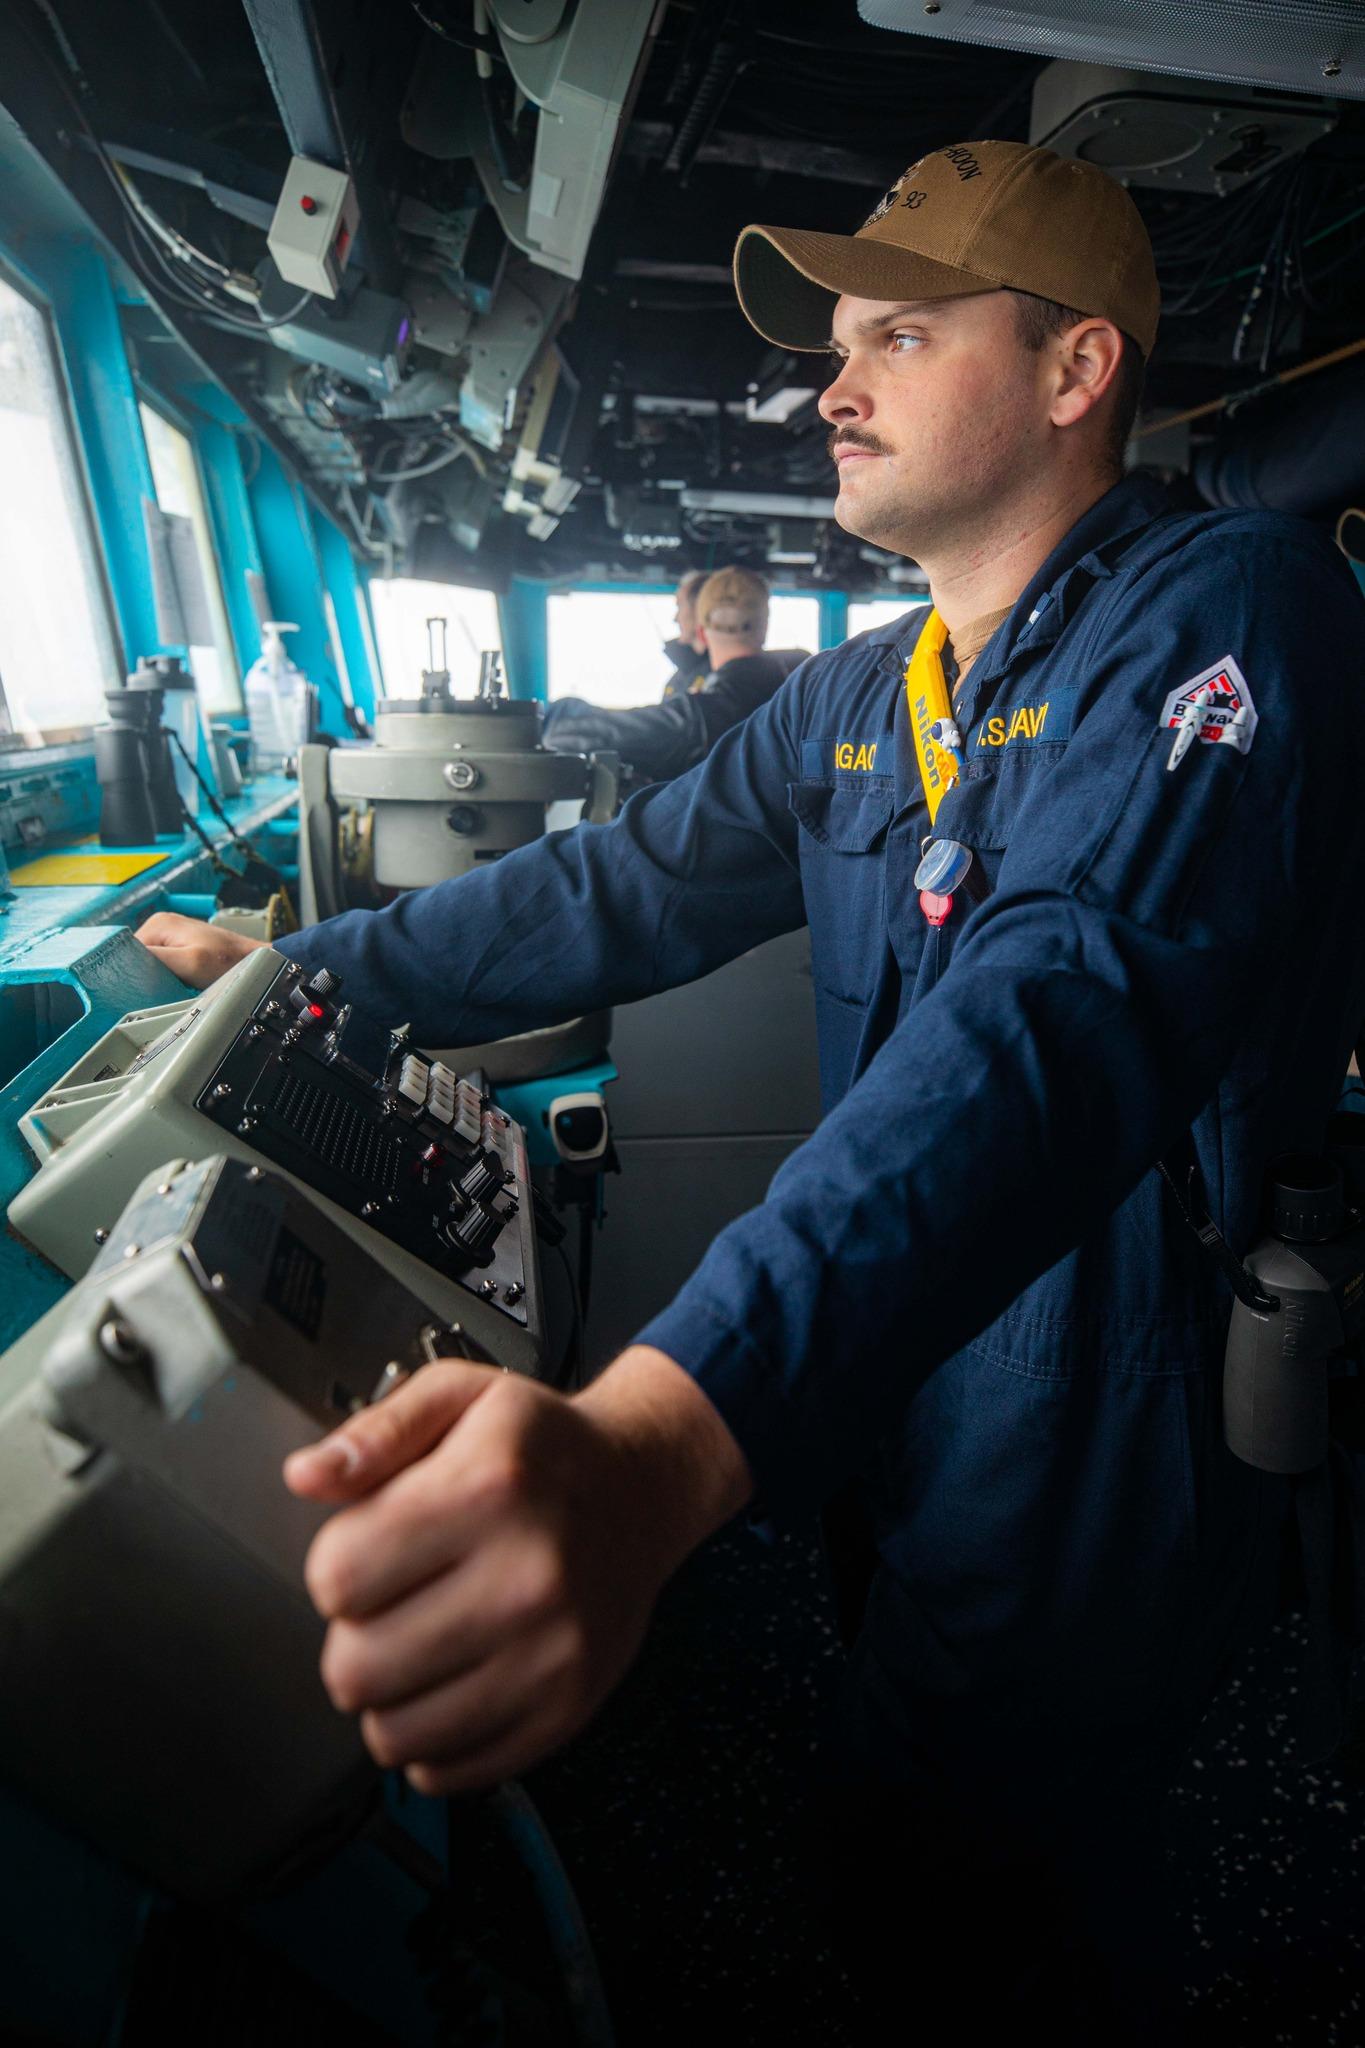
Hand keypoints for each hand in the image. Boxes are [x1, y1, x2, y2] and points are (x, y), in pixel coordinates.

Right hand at [136, 911, 268, 988]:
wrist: (254, 962)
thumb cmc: (228, 962)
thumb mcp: (189, 961)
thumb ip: (156, 958)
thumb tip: (126, 962)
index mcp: (157, 923)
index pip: (127, 951)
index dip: (130, 971)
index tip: (138, 988)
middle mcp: (160, 927)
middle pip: (136, 958)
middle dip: (142, 975)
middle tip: (157, 990)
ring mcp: (169, 937)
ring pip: (147, 964)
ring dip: (154, 978)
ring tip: (169, 987)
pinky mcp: (178, 949)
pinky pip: (161, 966)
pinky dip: (165, 977)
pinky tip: (174, 985)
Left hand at [283, 1347, 751, 1793]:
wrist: (640, 1489)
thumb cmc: (542, 1447)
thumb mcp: (460, 1397)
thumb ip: (377, 1430)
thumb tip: (309, 1475)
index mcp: (489, 1488)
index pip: (336, 1577)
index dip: (335, 1563)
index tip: (368, 1547)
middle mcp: (528, 1576)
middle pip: (355, 1668)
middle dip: (353, 1635)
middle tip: (389, 1602)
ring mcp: (552, 1653)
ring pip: (393, 1733)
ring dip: (387, 1693)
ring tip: (419, 1641)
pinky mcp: (566, 1709)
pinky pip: (448, 1769)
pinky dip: (431, 1737)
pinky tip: (452, 1678)